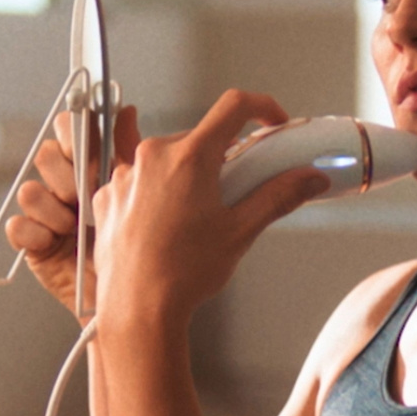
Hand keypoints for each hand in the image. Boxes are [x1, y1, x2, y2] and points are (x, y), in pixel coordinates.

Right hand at [4, 104, 141, 317]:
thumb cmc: (138, 250)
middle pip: (46, 155)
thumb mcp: (136, 196)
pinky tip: (57, 243)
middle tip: (86, 194)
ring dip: (54, 209)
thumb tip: (127, 112)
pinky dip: (37, 234)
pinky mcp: (31, 245)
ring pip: (30, 191)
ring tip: (76, 228)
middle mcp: (64, 188)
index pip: (69, 131)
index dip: (75, 133)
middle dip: (67, 174)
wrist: (134, 302)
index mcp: (90, 169)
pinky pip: (18, 226)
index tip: (88, 146)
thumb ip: (126, 152)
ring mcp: (45, 216)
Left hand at [90, 90, 329, 335]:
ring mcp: (124, 176)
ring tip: (190, 220)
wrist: (137, 309)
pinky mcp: (107, 196)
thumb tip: (309, 179)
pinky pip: (136, 182)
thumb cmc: (182, 275)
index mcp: (188, 157)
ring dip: (183, 177)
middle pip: (197, 139)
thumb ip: (278, 196)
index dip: (261, 106)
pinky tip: (160, 227)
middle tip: (230, 193)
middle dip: (219, 159)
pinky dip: (153, 195)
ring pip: (164, 160)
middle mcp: (151, 157)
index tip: (270, 121)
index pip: (233, 107)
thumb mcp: (240, 232)